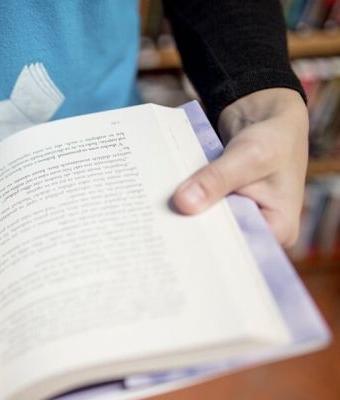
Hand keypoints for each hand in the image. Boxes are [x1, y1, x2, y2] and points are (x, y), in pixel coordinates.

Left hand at [172, 88, 308, 246]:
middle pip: (220, 242)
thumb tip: (183, 203)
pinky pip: (199, 210)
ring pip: (206, 225)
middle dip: (192, 236)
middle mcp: (258, 229)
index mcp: (279, 228)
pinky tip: (158, 208)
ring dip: (183, 220)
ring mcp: (238, 216)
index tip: (178, 249)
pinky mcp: (220, 204)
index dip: (210, 252)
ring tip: (153, 224)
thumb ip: (217, 179)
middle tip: (158, 237)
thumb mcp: (248, 156)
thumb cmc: (273, 136)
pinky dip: (183, 205)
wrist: (264, 114)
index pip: (241, 251)